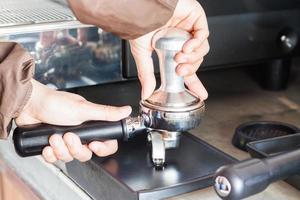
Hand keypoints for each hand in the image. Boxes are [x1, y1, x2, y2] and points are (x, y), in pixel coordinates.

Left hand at [15, 79, 131, 162]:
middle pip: (86, 154)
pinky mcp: (53, 146)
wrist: (28, 105)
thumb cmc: (54, 103)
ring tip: (54, 137)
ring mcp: (66, 141)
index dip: (102, 148)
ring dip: (61, 149)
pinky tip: (46, 144)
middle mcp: (80, 134)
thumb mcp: (83, 109)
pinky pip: (55, 159)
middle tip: (68, 136)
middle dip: (75, 148)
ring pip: (70, 157)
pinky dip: (50, 154)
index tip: (93, 144)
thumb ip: (106, 113)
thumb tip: (126, 110)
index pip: (106, 143)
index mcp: (90, 125)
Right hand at [129, 0, 208, 99]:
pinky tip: (187, 46)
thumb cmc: (139, 23)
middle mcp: (182, 40)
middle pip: (196, 61)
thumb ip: (146, 74)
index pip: (186, 69)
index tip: (200, 94)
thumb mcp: (142, 53)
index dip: (194, 82)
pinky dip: (197, 43)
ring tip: (180, 57)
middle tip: (180, 71)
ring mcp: (190, 29)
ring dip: (193, 57)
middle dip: (190, 69)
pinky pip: (203, 34)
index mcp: (172, 50)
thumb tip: (146, 93)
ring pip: (202, 49)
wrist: (140, 7)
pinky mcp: (196, 18)